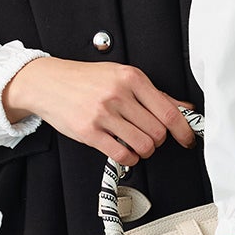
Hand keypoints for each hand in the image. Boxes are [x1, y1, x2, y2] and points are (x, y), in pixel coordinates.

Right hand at [5, 57, 197, 163]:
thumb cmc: (85, 79)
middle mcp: (118, 94)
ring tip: (136, 144)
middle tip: (150, 137)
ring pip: (143, 145)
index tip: (188, 139)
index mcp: (131, 77)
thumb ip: (153, 94)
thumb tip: (184, 108)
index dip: (183, 130)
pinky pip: (122, 154)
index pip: (168, 111)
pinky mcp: (89, 132)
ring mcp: (103, 114)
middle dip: (159, 140)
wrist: (46, 82)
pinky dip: (129, 158)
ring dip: (144, 151)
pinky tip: (124, 151)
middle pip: (158, 132)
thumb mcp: (121, 76)